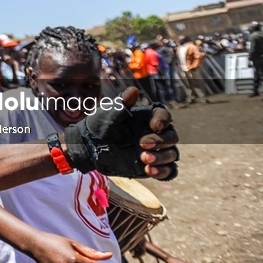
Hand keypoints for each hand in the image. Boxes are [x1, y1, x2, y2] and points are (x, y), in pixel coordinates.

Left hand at [63, 87, 178, 179]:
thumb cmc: (100, 125)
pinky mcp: (153, 166)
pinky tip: (149, 170)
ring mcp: (156, 151)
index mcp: (149, 118)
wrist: (91, 146)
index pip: (165, 116)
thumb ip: (122, 103)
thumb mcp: (109, 113)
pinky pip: (169, 171)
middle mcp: (156, 134)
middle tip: (142, 143)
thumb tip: (134, 90)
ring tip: (144, 158)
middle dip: (160, 141)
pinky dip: (163, 172)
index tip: (154, 125)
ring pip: (172, 154)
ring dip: (161, 157)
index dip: (163, 120)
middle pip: (171, 136)